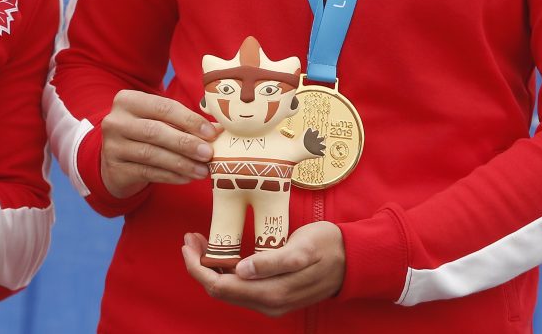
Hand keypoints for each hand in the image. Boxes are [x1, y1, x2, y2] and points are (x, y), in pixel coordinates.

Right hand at [99, 89, 217, 198]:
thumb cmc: (145, 134)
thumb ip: (184, 122)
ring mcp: (112, 146)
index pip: (163, 107)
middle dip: (186, 143)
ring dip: (181, 163)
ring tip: (203, 171)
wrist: (116, 159)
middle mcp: (115, 121)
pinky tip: (187, 178)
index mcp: (128, 100)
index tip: (211, 133)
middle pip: (155, 131)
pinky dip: (170, 176)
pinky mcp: (115, 169)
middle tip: (209, 153)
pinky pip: (147, 172)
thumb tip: (217, 130)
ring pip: (152, 154)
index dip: (189, 120)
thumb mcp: (159, 121)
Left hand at [180, 222, 344, 315]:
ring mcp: (270, 302)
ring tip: (200, 241)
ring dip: (210, 267)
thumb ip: (273, 261)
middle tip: (190, 237)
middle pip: (219, 290)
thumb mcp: (302, 248)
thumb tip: (242, 269)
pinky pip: (239, 287)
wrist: (353, 260)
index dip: (198, 267)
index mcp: (272, 293)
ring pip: (228, 290)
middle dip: (199, 265)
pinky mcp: (273, 295)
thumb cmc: (327, 246)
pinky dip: (224, 270)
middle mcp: (268, 303)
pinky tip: (220, 253)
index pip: (220, 286)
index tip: (188, 243)